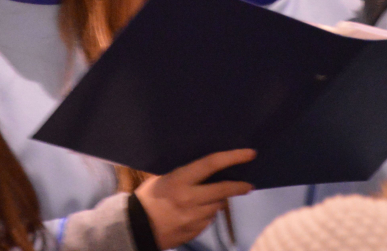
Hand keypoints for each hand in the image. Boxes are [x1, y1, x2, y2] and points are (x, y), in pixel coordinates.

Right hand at [135, 148, 255, 248]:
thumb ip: (184, 176)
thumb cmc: (148, 198)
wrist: (136, 228)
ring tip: (209, 199)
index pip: (211, 164)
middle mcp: (190, 198)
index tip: (250, 154)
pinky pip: (208, 220)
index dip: (233, 157)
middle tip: (249, 185)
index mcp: (180, 180)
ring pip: (217, 206)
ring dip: (218, 201)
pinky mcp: (195, 231)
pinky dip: (207, 214)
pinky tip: (197, 213)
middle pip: (223, 190)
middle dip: (239, 187)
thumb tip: (206, 170)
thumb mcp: (162, 179)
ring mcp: (193, 217)